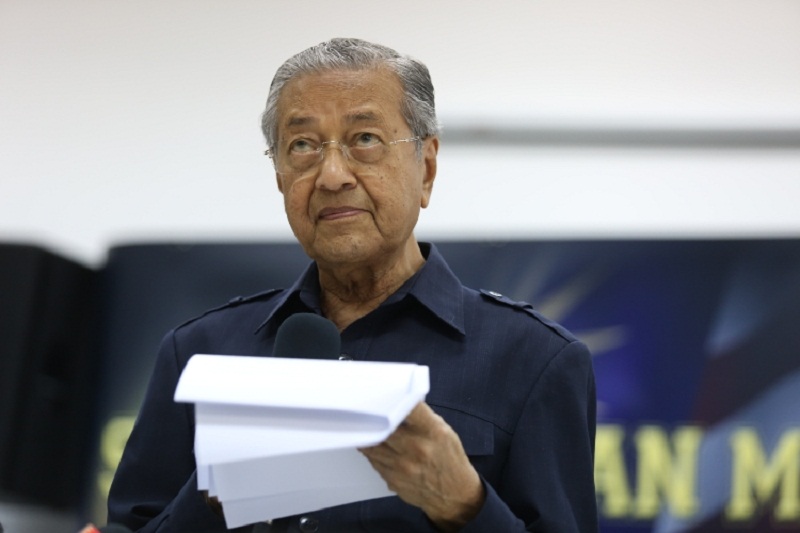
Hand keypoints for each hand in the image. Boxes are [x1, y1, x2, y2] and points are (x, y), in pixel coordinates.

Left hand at [360, 402, 484, 531]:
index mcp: (431, 430)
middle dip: (372, 417)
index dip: (392, 399)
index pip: (407, 407)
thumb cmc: (449, 458)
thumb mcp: (443, 430)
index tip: (382, 396)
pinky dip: (372, 451)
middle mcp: (416, 447)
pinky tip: (375, 446)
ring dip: (367, 434)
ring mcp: (402, 466)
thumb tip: (398, 402)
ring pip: (372, 444)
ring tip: (363, 427)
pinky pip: (373, 460)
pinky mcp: (392, 479)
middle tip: (364, 410)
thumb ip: (421, 416)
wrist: (454, 494)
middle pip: (382, 425)